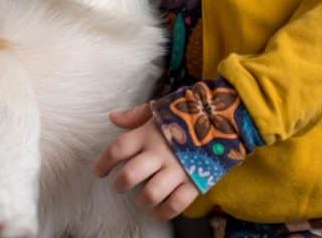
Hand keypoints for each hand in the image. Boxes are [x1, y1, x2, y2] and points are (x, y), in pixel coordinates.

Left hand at [94, 103, 199, 220]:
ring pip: (150, 194)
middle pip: (130, 175)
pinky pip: (175, 205)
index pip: (118, 149)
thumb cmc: (185, 115)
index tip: (99, 171)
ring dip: (141, 200)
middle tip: (118, 185)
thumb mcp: (159, 109)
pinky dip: (164, 212)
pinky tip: (157, 210)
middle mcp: (160, 153)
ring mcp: (177, 169)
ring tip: (140, 198)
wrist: (222, 120)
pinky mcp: (194, 182)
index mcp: (149, 134)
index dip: (103, 162)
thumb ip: (135, 115)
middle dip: (119, 184)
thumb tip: (113, 118)